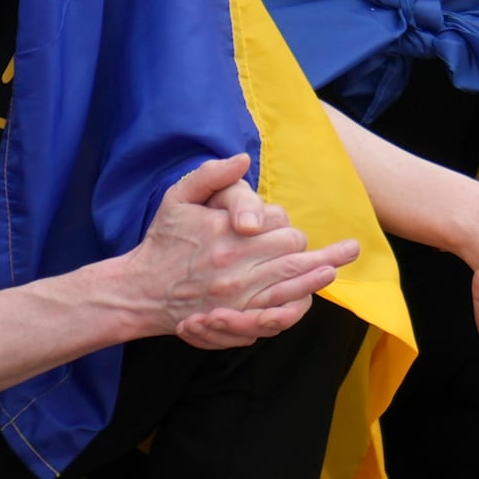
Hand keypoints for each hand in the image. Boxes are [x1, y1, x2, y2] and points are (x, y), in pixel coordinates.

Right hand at [124, 157, 355, 348]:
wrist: (139, 291)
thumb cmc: (163, 241)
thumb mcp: (178, 198)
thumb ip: (210, 175)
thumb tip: (243, 158)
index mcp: (225, 233)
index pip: (277, 224)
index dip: (285, 223)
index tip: (280, 225)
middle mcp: (234, 265)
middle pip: (291, 252)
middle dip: (309, 248)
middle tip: (330, 246)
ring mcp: (236, 296)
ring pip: (290, 283)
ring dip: (318, 273)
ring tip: (338, 264)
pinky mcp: (235, 319)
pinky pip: (275, 313)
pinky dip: (296, 304)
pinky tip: (310, 296)